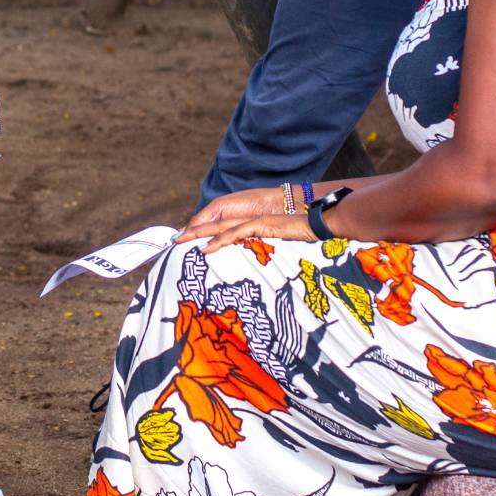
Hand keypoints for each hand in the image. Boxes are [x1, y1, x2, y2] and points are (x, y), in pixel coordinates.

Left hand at [176, 186, 317, 255]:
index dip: (204, 234)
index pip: (222, 229)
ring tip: (181, 241)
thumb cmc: (305, 238)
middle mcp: (251, 221)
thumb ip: (265, 252)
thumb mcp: (280, 248)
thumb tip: (258, 274)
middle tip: (173, 241)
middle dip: (193, 232)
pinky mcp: (263, 225)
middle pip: (215, 225)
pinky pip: (237, 233)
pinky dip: (220, 240)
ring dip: (199, 234)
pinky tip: (206, 247)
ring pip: (220, 227)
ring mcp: (256, 222)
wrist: (322, 222)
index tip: (187, 243)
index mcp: (252, 226)